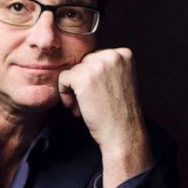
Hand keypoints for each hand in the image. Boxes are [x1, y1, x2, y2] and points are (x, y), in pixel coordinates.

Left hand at [57, 48, 152, 187]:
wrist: (123, 133)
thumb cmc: (119, 113)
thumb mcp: (119, 81)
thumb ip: (106, 67)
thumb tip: (81, 62)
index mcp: (123, 54)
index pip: (95, 57)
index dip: (92, 78)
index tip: (96, 94)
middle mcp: (112, 55)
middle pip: (83, 62)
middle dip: (81, 83)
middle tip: (87, 103)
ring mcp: (98, 65)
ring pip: (72, 70)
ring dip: (73, 90)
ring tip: (82, 107)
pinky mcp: (83, 77)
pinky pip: (63, 78)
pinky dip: (64, 93)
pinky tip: (75, 107)